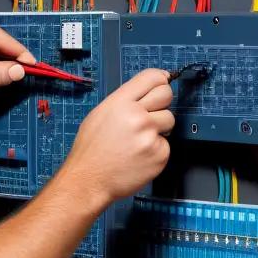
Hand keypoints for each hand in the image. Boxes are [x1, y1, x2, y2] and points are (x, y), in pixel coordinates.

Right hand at [60, 68, 173, 201]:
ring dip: (158, 128)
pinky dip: (156, 149)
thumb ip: (124, 101)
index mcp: (120, 103)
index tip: (162, 83)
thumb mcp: (100, 114)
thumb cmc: (91, 150)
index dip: (159, 79)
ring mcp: (150, 136)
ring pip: (169, 120)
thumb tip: (146, 92)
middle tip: (149, 114)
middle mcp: (137, 116)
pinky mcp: (159, 154)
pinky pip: (166, 144)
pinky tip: (139, 155)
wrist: (88, 180)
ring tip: (138, 140)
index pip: (152, 77)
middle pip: (167, 94)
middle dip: (161, 102)